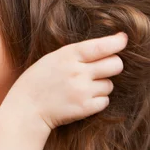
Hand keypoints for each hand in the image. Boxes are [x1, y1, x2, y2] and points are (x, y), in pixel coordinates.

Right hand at [4, 32, 127, 135]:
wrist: (25, 109)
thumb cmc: (38, 81)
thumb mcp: (52, 59)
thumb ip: (77, 53)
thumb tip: (108, 46)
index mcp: (67, 56)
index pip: (101, 46)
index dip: (117, 42)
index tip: (123, 40)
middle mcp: (78, 72)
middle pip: (115, 65)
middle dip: (113, 65)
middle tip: (103, 68)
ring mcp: (82, 91)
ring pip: (110, 84)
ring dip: (101, 85)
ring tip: (83, 87)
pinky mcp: (85, 108)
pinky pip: (105, 101)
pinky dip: (98, 100)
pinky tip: (82, 99)